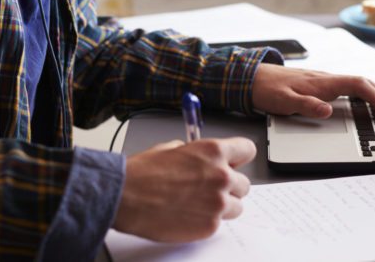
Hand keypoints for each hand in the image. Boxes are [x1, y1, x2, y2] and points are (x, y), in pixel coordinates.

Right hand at [114, 137, 255, 241]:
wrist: (126, 197)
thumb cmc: (143, 173)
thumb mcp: (173, 149)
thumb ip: (198, 154)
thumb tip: (205, 159)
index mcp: (214, 152)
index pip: (248, 150)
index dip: (238, 158)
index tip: (233, 163)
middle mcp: (221, 176)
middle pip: (244, 183)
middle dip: (229, 186)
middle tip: (210, 188)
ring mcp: (218, 203)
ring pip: (236, 206)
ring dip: (222, 206)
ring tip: (198, 204)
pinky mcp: (210, 226)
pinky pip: (218, 224)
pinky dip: (206, 221)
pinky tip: (187, 215)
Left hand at [251, 63, 374, 118]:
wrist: (251, 77)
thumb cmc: (266, 89)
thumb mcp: (283, 101)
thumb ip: (305, 105)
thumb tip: (327, 110)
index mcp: (323, 82)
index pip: (358, 85)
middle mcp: (328, 79)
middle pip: (365, 84)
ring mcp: (326, 81)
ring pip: (361, 85)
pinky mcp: (322, 85)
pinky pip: (352, 88)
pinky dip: (368, 94)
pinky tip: (372, 100)